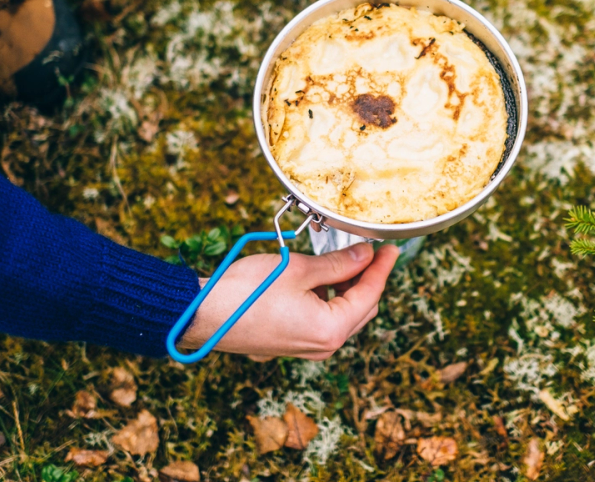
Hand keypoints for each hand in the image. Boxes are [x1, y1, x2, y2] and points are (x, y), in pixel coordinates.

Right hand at [179, 243, 398, 360]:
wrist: (204, 314)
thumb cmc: (247, 292)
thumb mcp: (298, 269)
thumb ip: (338, 263)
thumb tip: (365, 254)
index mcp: (331, 329)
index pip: (370, 294)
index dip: (382, 267)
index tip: (390, 247)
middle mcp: (324, 345)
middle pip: (361, 308)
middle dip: (367, 278)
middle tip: (368, 250)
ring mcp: (307, 347)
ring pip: (343, 314)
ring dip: (346, 287)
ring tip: (342, 258)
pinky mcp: (292, 342)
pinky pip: (323, 320)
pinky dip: (328, 297)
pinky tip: (319, 276)